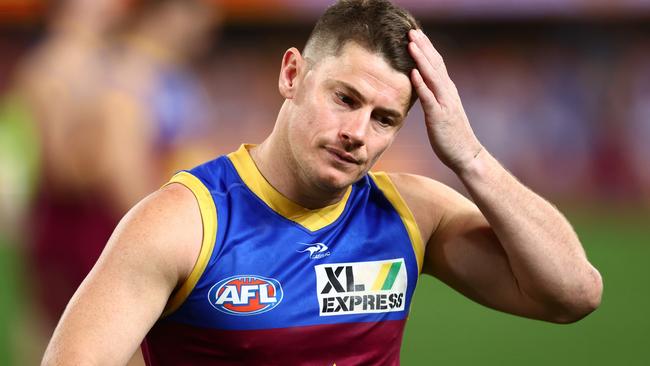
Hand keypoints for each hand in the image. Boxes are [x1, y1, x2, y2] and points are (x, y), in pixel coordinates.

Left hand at [408, 29, 481, 172]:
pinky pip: (429, 97)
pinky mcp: (439, 116)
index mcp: (447, 91)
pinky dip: (421, 84)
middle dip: (423, 46)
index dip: (426, 49)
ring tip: (410, 43)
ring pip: (432, 76)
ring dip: (421, 59)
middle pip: (435, 64)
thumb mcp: (442, 111)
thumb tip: (422, 86)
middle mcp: (448, 93)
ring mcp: (445, 103)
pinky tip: (413, 72)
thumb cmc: (452, 135)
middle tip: (412, 30)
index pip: (436, 64)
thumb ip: (434, 97)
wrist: (466, 154)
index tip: (416, 35)